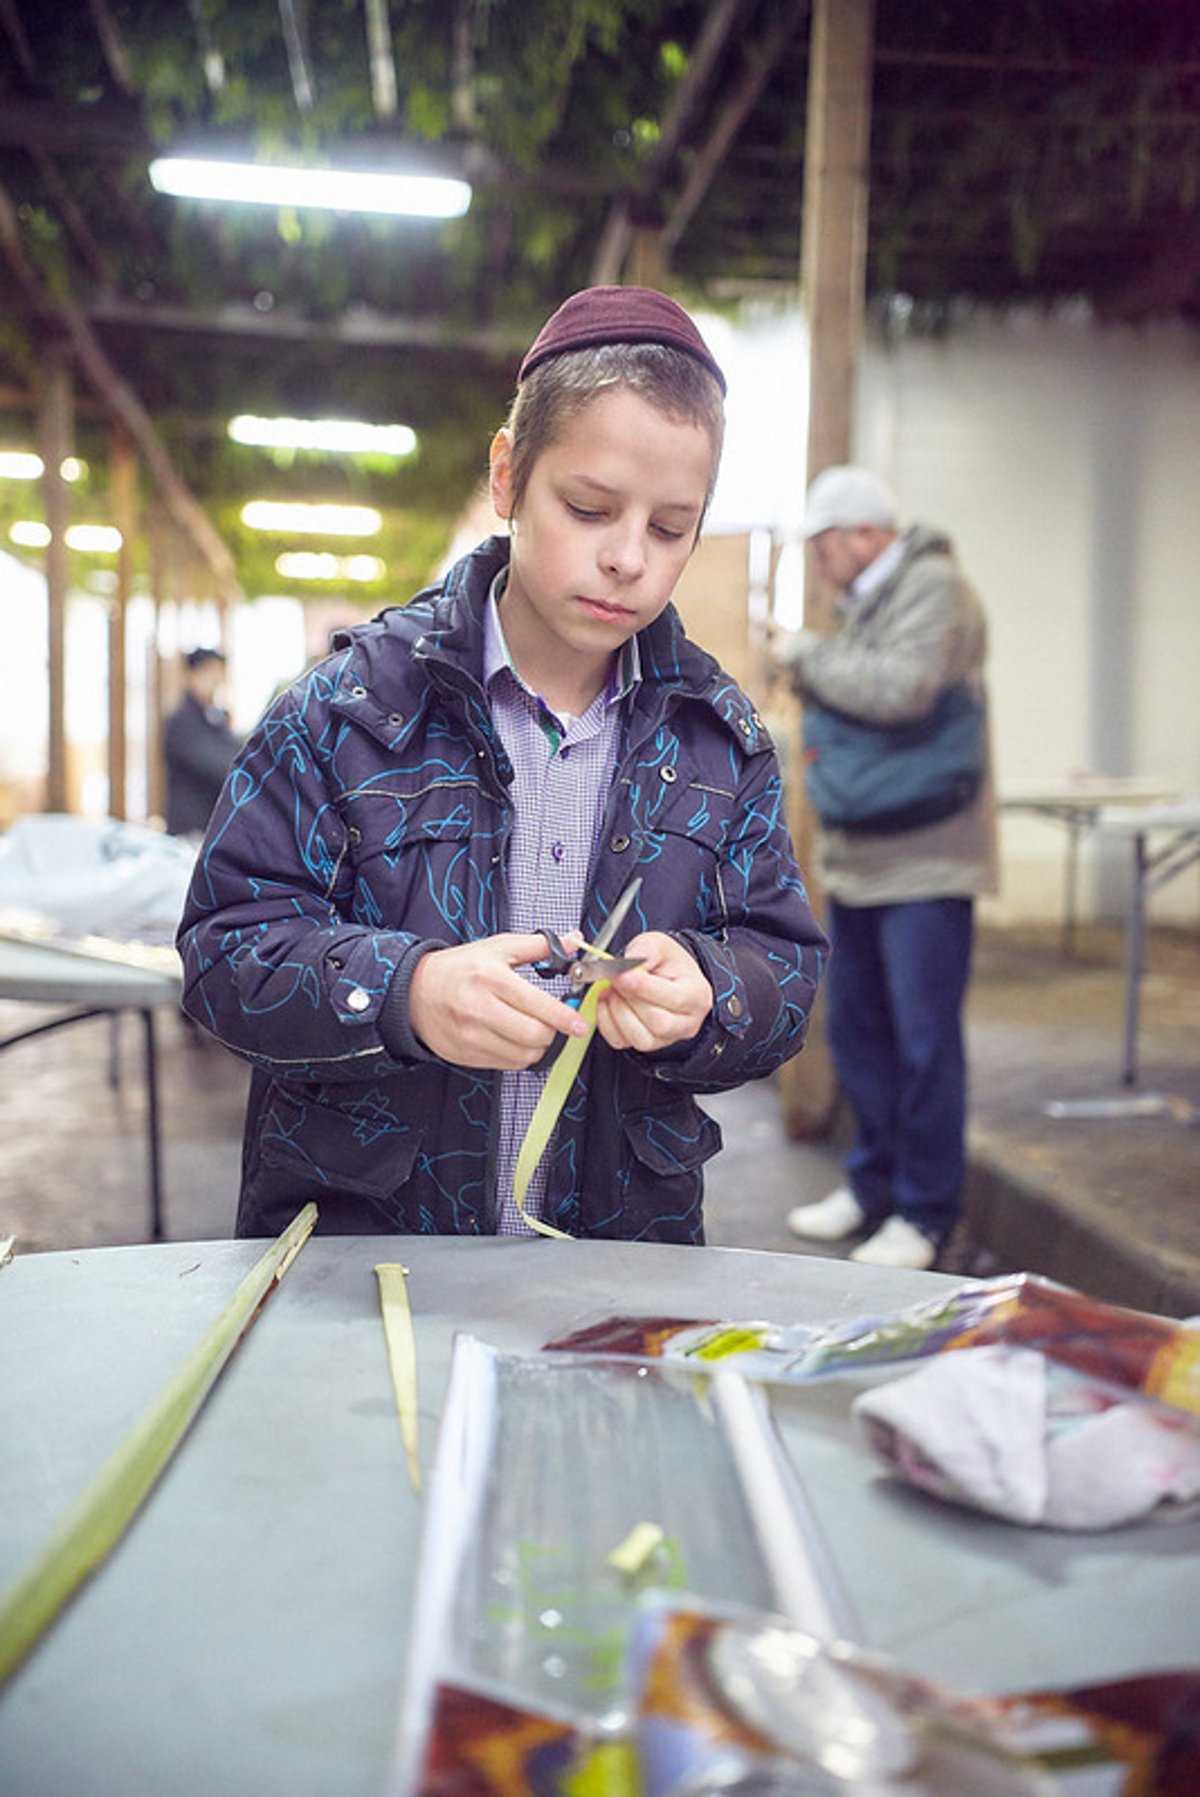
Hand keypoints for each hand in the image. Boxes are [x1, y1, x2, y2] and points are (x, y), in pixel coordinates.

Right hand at [408, 934, 589, 1068]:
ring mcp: (472, 1036)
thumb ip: (538, 946)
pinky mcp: (467, 1054)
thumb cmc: (459, 968)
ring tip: (533, 1031)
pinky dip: (518, 1056)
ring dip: (537, 1047)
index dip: (565, 1018)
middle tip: (552, 1023)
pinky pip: (506, 1064)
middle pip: (535, 1036)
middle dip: (552, 1033)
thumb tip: (572, 942)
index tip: (579, 1025)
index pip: (539, 1006)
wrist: (416, 991)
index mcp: (492, 979)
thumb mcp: (497, 947)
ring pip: (523, 1056)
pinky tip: (513, 1039)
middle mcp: (481, 1009)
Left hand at [594, 932, 712, 1053]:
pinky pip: (621, 1042)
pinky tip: (607, 1002)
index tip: (620, 975)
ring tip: (611, 990)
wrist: (666, 976)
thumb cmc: (666, 962)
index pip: (674, 998)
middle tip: (614, 979)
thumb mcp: (658, 944)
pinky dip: (607, 1023)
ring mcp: (667, 1038)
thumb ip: (644, 950)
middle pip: (658, 1023)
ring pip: (640, 1039)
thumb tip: (624, 967)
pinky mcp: (646, 1044)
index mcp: (697, 994)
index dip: (643, 988)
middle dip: (629, 1000)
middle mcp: (687, 1022)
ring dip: (617, 1013)